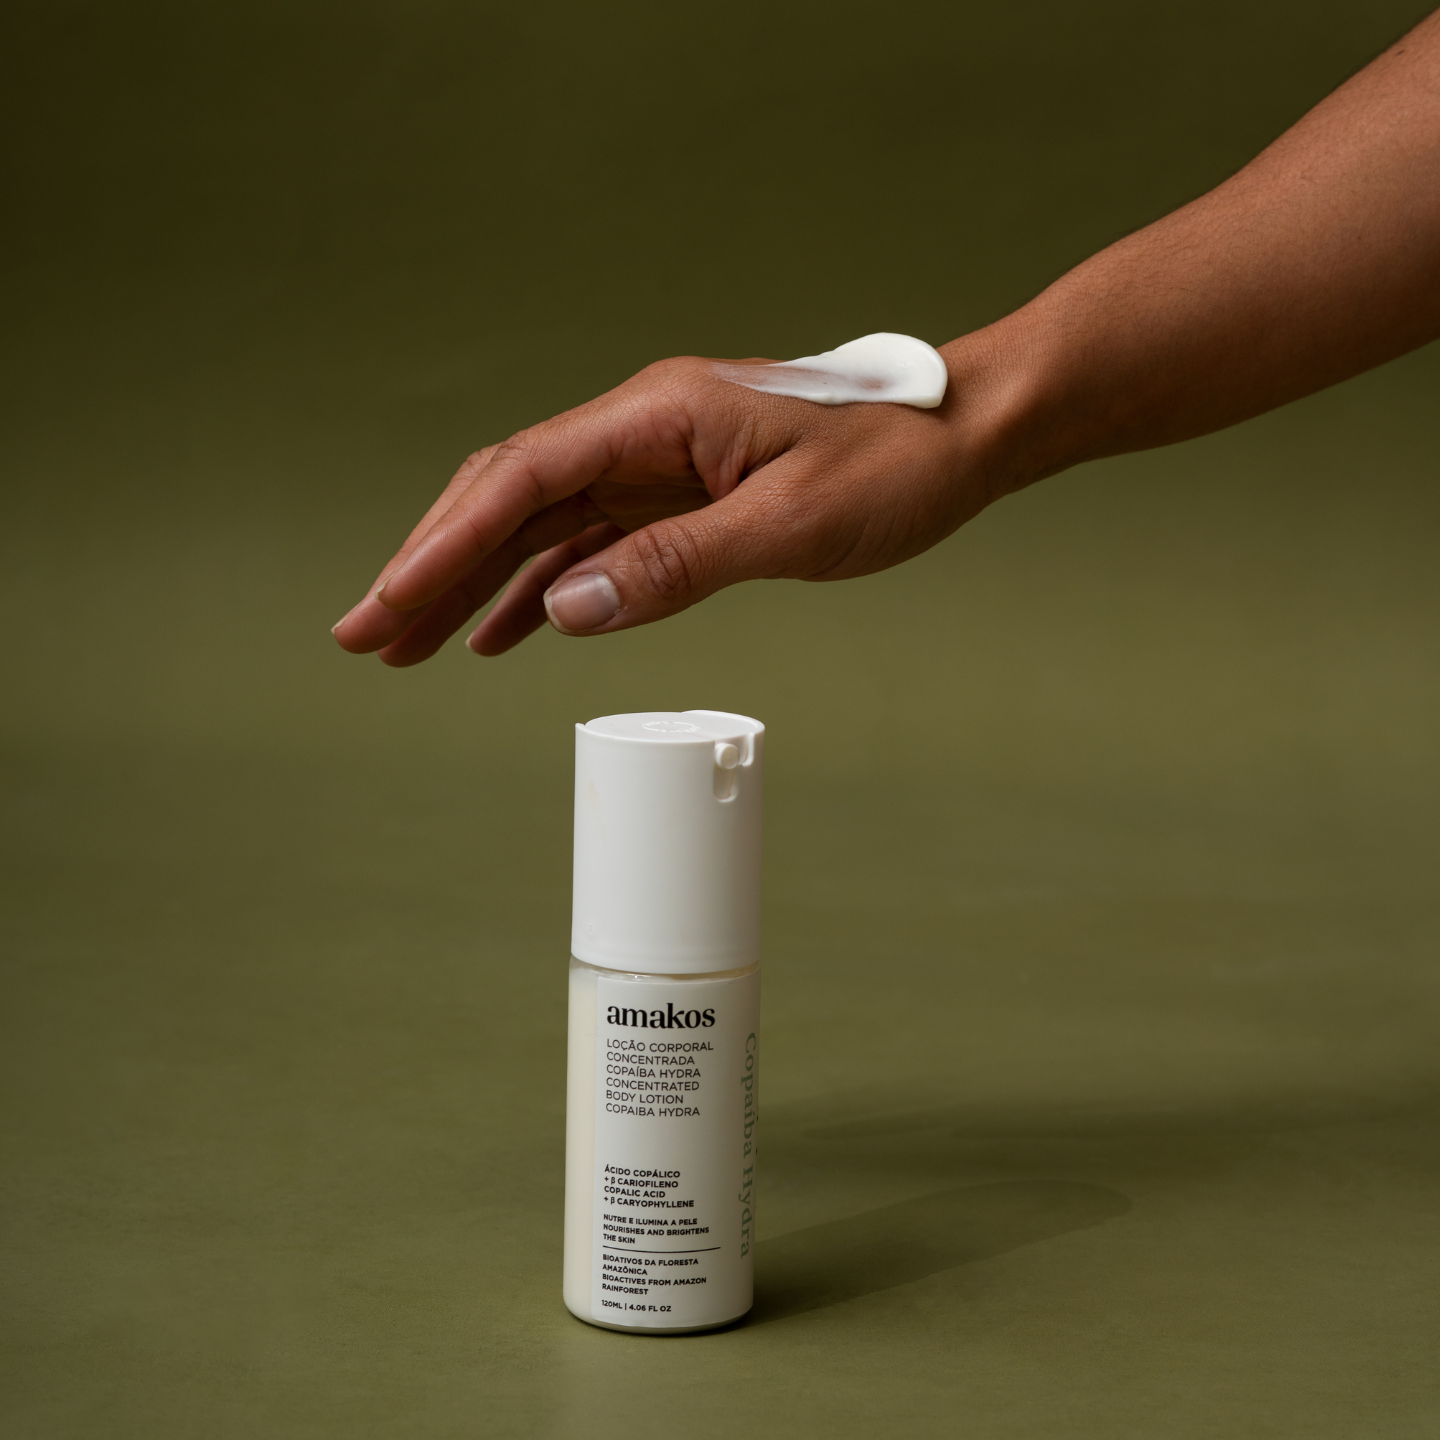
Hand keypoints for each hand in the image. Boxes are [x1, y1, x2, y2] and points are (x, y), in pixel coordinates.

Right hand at [331, 349, 1015, 664]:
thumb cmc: (894, 465)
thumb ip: (675, 564)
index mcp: (659, 417)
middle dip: (432, 565)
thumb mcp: (789, 524)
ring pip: (540, 522)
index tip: (388, 606)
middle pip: (509, 496)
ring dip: (474, 582)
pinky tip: (509, 630)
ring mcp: (659, 462)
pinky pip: (590, 541)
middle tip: (366, 636)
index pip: (523, 479)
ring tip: (412, 646)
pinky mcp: (681, 494)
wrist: (962, 436)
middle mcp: (644, 431)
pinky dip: (543, 587)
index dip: (444, 546)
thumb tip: (567, 609)